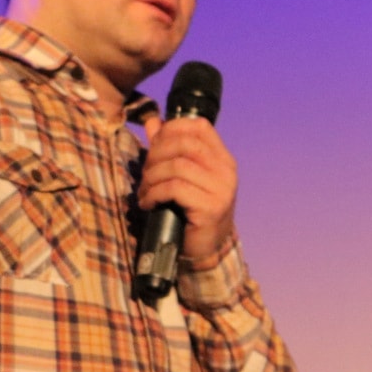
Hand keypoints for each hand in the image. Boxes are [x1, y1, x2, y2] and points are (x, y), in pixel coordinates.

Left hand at [137, 115, 237, 271]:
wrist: (208, 249)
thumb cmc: (192, 210)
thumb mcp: (183, 176)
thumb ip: (169, 148)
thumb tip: (153, 122)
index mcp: (222, 158)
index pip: (199, 127)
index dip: (172, 129)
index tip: (154, 144)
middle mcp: (226, 171)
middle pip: (184, 144)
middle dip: (156, 155)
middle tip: (145, 172)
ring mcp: (221, 189)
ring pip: (177, 166)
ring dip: (152, 177)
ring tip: (145, 190)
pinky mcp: (210, 208)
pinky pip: (174, 189)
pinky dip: (154, 194)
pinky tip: (149, 203)